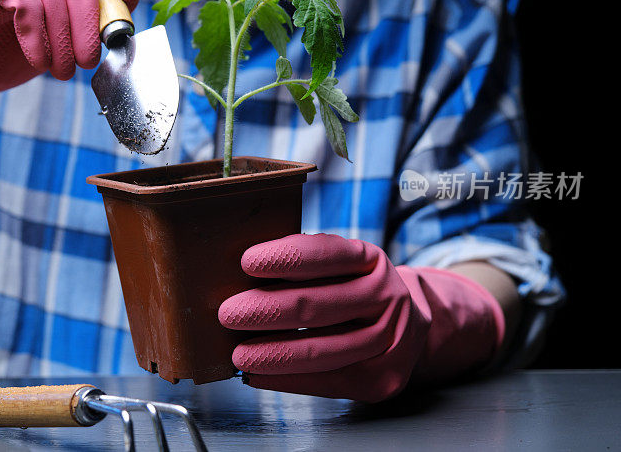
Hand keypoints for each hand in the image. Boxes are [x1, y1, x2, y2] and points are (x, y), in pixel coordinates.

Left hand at [218, 234, 504, 401]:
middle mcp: (385, 297)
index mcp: (370, 261)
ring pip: (321, 351)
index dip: (286, 258)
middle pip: (318, 306)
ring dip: (273, 354)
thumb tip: (244, 275)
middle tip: (230, 314)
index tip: (248, 262)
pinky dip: (285, 380)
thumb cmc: (356, 291)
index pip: (326, 255)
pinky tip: (258, 375)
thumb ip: (306, 264)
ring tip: (240, 354)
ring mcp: (388, 340)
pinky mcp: (381, 378)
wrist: (407, 327)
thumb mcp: (343, 265)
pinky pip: (326, 382)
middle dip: (266, 310)